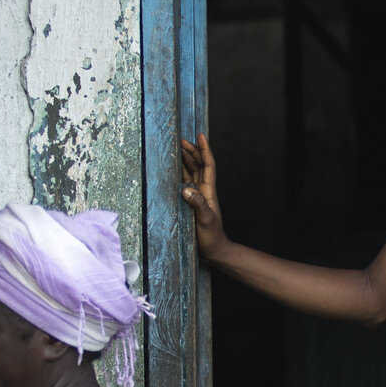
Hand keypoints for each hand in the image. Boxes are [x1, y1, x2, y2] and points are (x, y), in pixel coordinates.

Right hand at [178, 135, 227, 259]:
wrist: (213, 251)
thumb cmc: (211, 237)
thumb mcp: (205, 220)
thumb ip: (198, 204)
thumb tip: (186, 189)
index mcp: (208, 191)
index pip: (208, 165)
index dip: (204, 150)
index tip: (201, 135)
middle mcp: (203, 190)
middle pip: (198, 165)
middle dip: (192, 151)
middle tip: (182, 140)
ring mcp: (196, 196)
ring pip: (191, 172)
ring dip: (185, 160)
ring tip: (177, 148)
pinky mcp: (189, 203)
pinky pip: (184, 183)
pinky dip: (179, 174)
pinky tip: (172, 169)